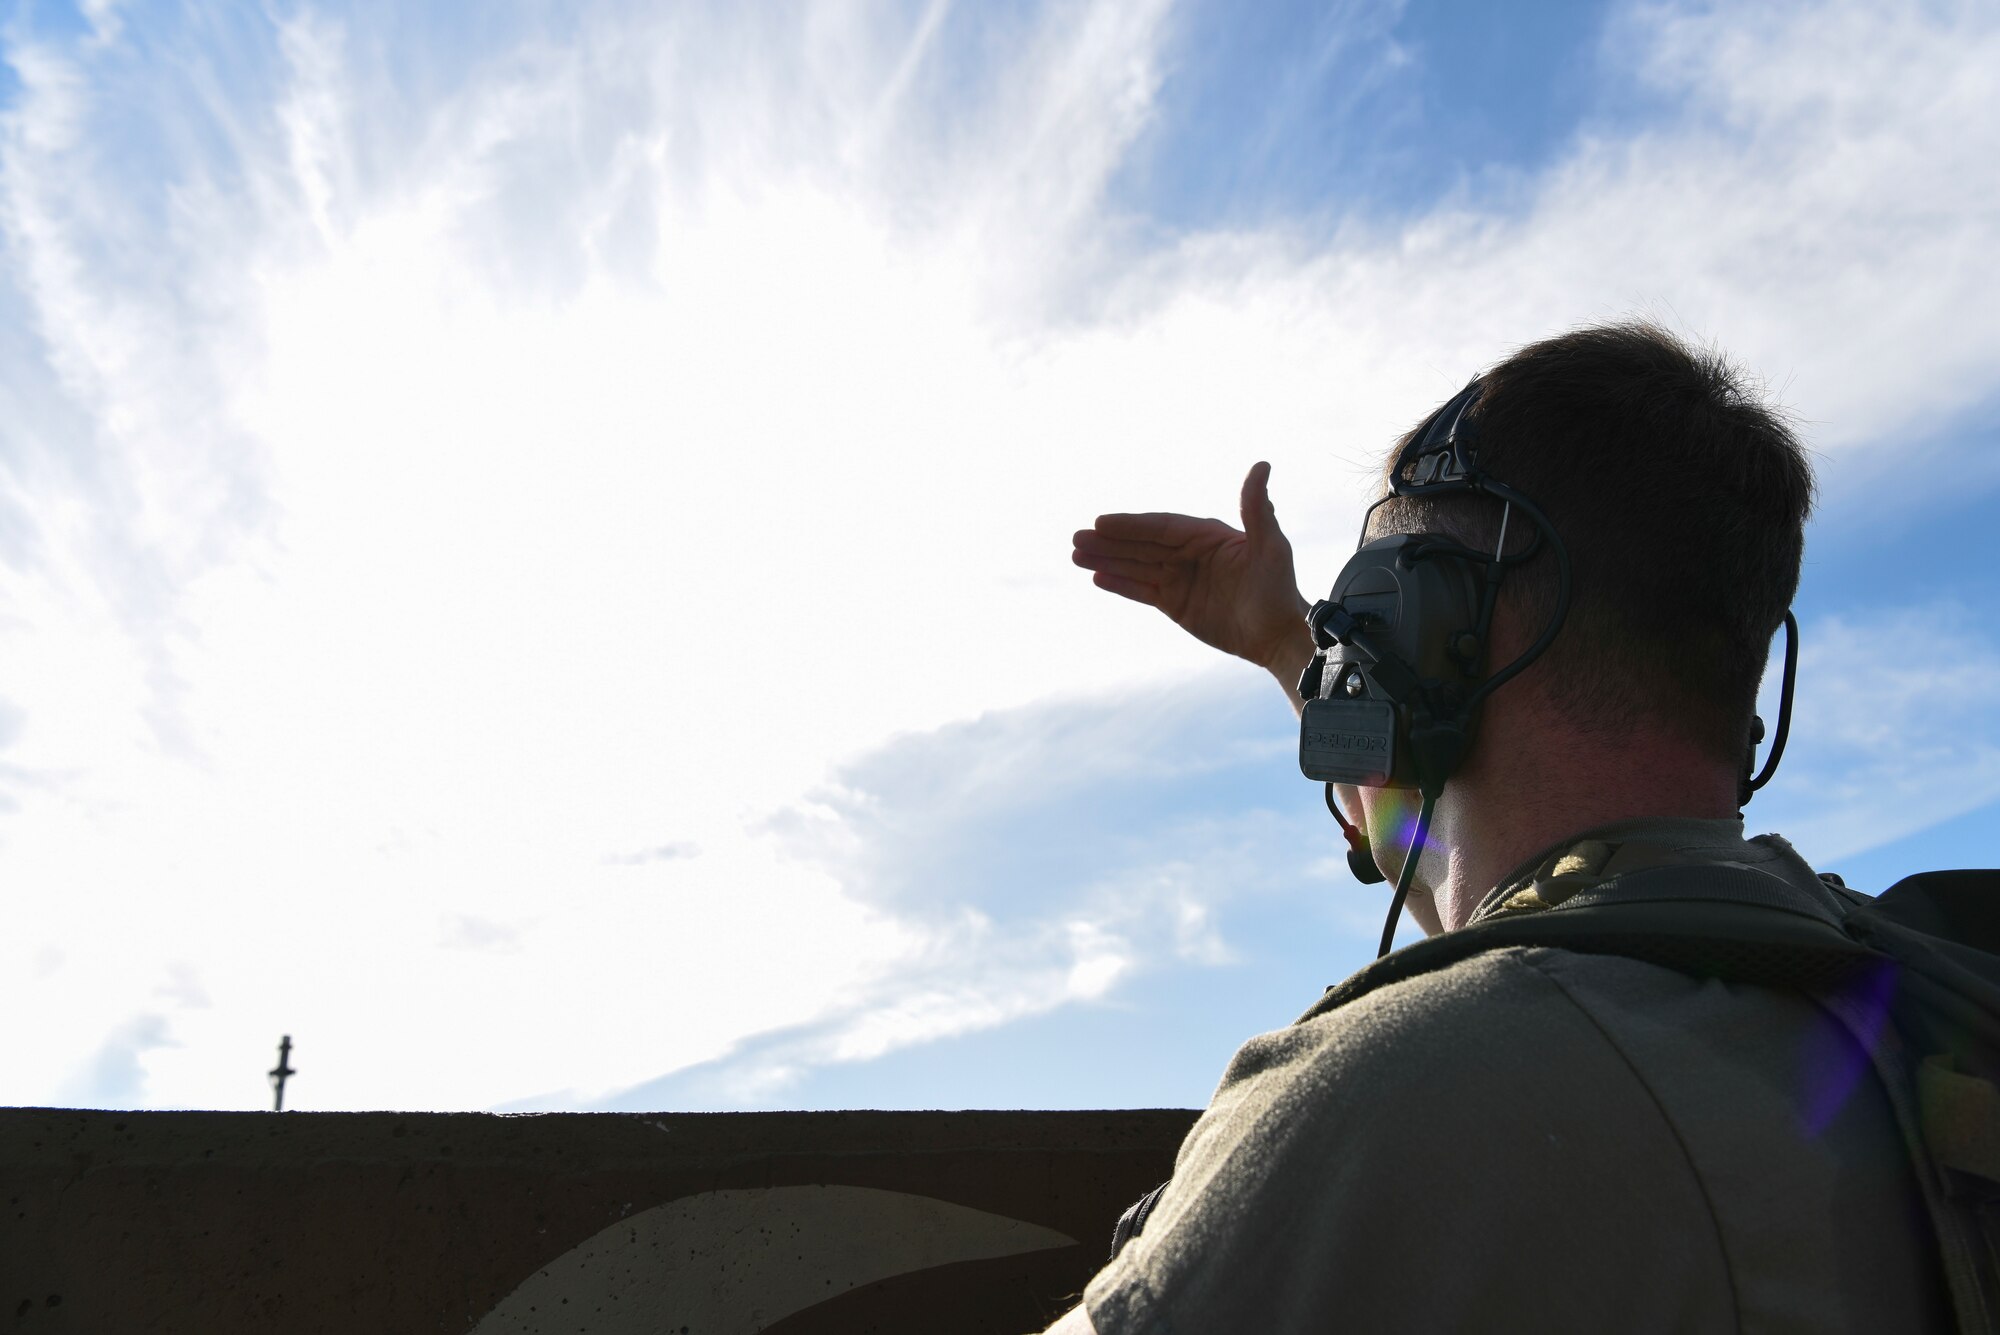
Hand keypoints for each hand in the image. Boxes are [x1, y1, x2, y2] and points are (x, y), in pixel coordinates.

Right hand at [1072, 462, 1314, 690]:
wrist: (1278, 635)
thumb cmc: (1278, 587)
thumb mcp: (1271, 546)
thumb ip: (1257, 508)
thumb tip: (1261, 464)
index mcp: (1206, 536)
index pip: (1161, 527)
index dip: (1131, 525)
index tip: (1101, 522)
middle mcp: (1189, 554)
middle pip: (1142, 545)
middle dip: (1109, 541)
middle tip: (1076, 538)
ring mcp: (1180, 579)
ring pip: (1136, 566)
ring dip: (1107, 560)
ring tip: (1076, 555)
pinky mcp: (1175, 604)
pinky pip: (1141, 590)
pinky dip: (1120, 584)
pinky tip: (1097, 577)